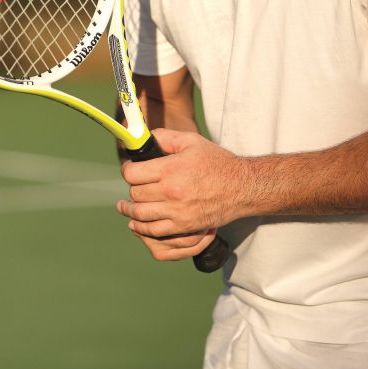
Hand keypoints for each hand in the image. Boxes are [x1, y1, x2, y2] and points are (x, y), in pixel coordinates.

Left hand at [116, 129, 250, 260]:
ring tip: (123, 207)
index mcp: (171, 169)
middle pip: (135, 194)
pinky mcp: (185, 226)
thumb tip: (143, 138)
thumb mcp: (191, 141)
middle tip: (133, 186)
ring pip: (140, 214)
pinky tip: (135, 223)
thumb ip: (164, 137)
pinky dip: (141, 228)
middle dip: (131, 189)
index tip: (130, 169)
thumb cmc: (217, 162)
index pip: (132, 174)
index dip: (127, 170)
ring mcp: (178, 212)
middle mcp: (172, 192)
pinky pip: (155, 231)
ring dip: (129, 211)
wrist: (243, 187)